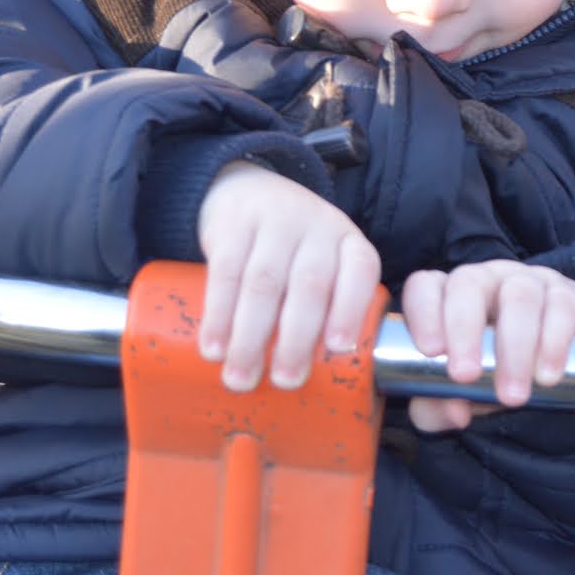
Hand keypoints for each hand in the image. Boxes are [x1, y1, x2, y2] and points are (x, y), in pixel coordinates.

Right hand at [196, 159, 381, 392]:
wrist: (247, 191)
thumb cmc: (294, 251)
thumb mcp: (325, 264)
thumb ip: (330, 308)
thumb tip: (329, 383)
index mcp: (348, 243)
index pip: (360, 269)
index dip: (351, 309)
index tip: (338, 349)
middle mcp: (317, 227)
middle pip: (310, 285)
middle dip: (297, 339)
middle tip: (285, 381)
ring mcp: (275, 221)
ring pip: (264, 283)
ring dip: (251, 337)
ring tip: (241, 378)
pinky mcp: (233, 224)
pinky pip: (225, 272)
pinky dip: (219, 315)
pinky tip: (214, 346)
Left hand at [399, 260, 574, 432]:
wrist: (547, 371)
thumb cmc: (487, 374)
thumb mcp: (456, 396)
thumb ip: (438, 409)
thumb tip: (455, 413)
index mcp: (447, 295)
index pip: (425, 286)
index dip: (423, 312)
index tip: (431, 351)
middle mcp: (484, 279)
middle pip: (469, 284)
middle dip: (464, 329)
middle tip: (465, 376)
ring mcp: (527, 281)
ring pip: (519, 296)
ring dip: (514, 347)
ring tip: (512, 395)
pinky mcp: (566, 294)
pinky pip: (562, 306)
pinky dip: (555, 342)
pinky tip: (548, 376)